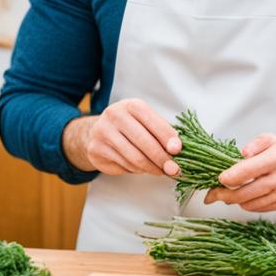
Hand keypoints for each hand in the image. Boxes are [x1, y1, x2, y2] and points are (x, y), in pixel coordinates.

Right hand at [66, 98, 181, 175]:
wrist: (97, 132)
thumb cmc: (130, 127)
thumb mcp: (145, 122)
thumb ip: (162, 132)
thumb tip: (177, 149)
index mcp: (132, 105)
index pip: (153, 122)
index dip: (167, 138)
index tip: (178, 151)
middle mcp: (115, 115)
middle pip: (144, 142)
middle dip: (161, 158)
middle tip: (173, 170)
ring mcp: (103, 132)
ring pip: (134, 157)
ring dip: (151, 168)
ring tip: (160, 171)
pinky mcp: (96, 149)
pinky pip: (123, 165)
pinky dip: (137, 170)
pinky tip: (142, 168)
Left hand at [204, 134, 275, 211]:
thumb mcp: (271, 140)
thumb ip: (256, 144)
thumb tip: (242, 154)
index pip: (249, 170)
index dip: (231, 177)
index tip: (219, 179)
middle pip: (247, 192)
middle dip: (225, 195)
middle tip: (212, 195)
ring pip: (252, 204)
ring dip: (236, 201)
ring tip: (228, 195)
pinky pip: (262, 208)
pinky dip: (250, 204)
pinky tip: (246, 197)